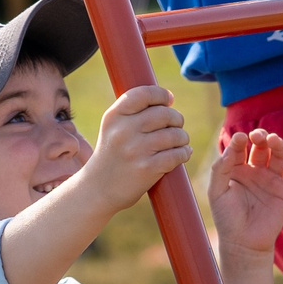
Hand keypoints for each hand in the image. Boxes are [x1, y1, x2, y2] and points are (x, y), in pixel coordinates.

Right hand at [72, 85, 189, 211]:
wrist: (98, 189)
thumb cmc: (112, 154)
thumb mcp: (112, 128)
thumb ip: (133, 112)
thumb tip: (168, 99)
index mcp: (114, 116)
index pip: (144, 94)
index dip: (161, 94)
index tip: (168, 100)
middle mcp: (123, 131)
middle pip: (164, 114)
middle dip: (176, 119)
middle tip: (176, 125)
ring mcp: (136, 150)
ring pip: (174, 134)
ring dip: (182, 137)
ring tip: (180, 141)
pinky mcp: (147, 169)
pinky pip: (177, 154)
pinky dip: (184, 153)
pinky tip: (182, 153)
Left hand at [207, 128, 282, 261]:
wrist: (242, 243)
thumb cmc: (227, 218)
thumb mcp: (217, 191)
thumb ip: (221, 168)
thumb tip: (233, 146)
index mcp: (238, 169)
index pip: (241, 148)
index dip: (240, 141)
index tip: (239, 138)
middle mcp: (256, 171)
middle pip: (262, 146)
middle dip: (261, 136)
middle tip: (258, 135)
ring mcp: (272, 180)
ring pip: (279, 155)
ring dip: (279, 144)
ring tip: (273, 140)